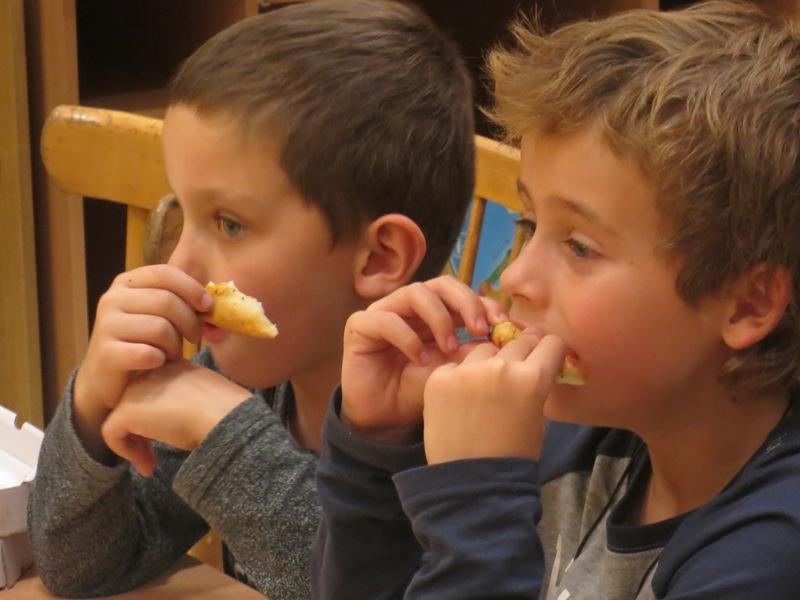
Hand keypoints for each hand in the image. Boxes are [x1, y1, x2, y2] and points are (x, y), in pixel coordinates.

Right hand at [73, 265, 210, 459]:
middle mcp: (112, 299)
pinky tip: (157, 364)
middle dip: (189, 322)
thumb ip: (182, 304)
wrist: (108, 379)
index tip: (208, 306)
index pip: (165, 273)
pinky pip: (149, 353)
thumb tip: (214, 304)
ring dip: (175, 345)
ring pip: (160, 328)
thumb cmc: (143, 342)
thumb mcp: (161, 316)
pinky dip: (161, 360)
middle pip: (166, 301)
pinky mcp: (106, 353)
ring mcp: (105, 325)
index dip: (191, 288)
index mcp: (126, 283)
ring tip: (171, 354)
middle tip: (194, 338)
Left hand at [101, 360, 251, 476]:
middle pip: (134, 404)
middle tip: (155, 456)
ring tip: (150, 464)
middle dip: (141, 433)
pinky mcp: (126, 409)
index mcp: (174, 365)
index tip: (174, 436)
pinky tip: (147, 466)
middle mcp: (152, 371)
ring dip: (135, 444)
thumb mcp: (206, 397)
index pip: (154, 391)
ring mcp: (137, 388)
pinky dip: (126, 452)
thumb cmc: (226, 410)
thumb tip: (174, 420)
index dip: (157, 416)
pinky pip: (112, 434)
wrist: (224, 415)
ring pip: (121, 419)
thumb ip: (187, 400)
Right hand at [340, 275, 505, 443]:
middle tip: (480, 329)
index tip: (503, 325)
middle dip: (466, 302)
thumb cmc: (417, 393)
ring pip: (415, 293)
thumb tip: (506, 336)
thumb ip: (474, 352)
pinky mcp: (360, 325)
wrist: (384, 419)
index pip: (462, 295)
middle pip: (441, 284)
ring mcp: (385, 312)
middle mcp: (410, 307)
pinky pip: (386, 319)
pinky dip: (407, 337)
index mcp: (435, 313)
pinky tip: (420, 359)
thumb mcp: (453, 372)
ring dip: (439, 318)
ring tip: (449, 348)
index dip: (483, 303)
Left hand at [422, 330, 564, 463]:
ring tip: (483, 389)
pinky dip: (459, 377)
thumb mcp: (536, 417)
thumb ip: (534, 385)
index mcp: (532, 379)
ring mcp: (466, 370)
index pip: (551, 343)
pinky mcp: (439, 378)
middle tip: (513, 373)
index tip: (544, 357)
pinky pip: (455, 365)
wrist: (470, 483)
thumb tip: (532, 365)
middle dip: (521, 354)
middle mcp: (500, 367)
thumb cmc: (512, 455)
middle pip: (517, 341)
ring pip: (484, 349)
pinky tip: (459, 399)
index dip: (549, 351)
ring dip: (488, 362)